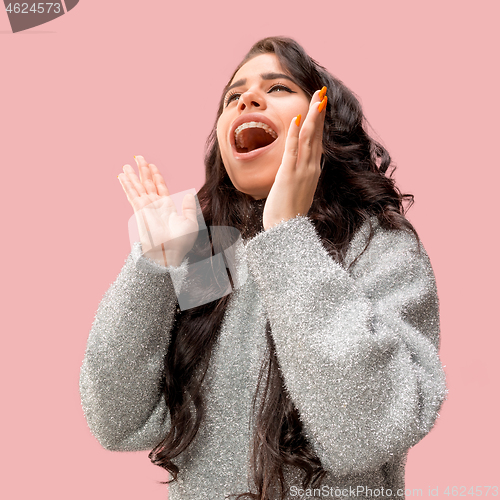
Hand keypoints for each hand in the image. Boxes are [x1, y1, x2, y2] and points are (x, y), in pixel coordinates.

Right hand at [117, 155, 198, 266]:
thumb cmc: (180, 242)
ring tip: (127, 164)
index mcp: (167, 207)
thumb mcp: (190, 222)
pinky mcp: (139, 210)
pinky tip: (122, 176)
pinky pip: (132, 194)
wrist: (168, 253)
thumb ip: (189, 208)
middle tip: (138, 157)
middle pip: (148, 184)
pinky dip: (127, 185)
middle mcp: (155, 206)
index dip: (156, 176)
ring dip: (132, 175)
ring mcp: (146, 207)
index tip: (152, 166)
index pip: (160, 188)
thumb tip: (190, 194)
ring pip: (138, 187)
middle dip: (143, 171)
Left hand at [262, 88, 326, 230]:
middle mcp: (311, 169)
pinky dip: (296, 134)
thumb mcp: (298, 191)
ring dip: (312, 116)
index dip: (319, 122)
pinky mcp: (288, 175)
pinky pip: (293, 150)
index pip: (318, 142)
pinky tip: (299, 119)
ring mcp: (301, 171)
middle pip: (317, 135)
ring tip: (316, 98)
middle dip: (319, 112)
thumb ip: (299, 177)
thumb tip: (297, 170)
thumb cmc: (288, 214)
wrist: (285, 231)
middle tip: (321, 92)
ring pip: (309, 139)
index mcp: (313, 171)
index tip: (320, 106)